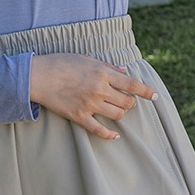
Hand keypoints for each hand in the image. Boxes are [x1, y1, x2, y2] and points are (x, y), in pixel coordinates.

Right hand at [30, 53, 156, 140]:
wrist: (39, 76)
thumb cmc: (61, 62)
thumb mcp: (86, 58)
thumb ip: (107, 66)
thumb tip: (124, 72)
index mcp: (103, 73)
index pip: (132, 85)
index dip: (146, 91)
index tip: (155, 96)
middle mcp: (99, 90)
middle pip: (127, 103)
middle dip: (131, 102)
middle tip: (127, 100)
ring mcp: (90, 105)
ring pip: (117, 115)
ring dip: (121, 113)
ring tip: (118, 109)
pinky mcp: (80, 117)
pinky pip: (99, 130)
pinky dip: (109, 134)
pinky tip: (115, 135)